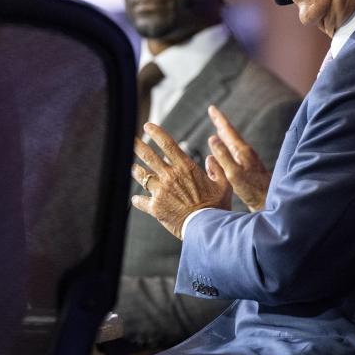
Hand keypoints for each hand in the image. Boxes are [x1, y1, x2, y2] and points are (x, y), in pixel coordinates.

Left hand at [131, 123, 231, 238]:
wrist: (206, 228)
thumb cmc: (216, 207)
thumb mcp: (223, 185)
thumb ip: (217, 169)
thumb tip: (211, 158)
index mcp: (186, 168)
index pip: (168, 144)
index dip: (156, 133)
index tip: (148, 126)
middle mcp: (170, 176)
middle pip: (149, 156)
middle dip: (138, 145)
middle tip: (130, 139)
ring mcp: (161, 191)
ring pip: (142, 176)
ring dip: (136, 170)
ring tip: (132, 167)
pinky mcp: (155, 207)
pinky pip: (141, 201)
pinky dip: (138, 200)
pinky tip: (136, 199)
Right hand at [206, 105, 271, 211]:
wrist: (271, 203)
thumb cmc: (253, 191)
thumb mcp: (234, 174)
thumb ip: (223, 156)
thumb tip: (212, 138)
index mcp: (243, 152)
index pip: (228, 131)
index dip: (219, 119)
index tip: (212, 108)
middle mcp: (246, 153)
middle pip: (232, 134)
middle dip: (221, 124)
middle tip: (213, 113)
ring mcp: (249, 161)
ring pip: (234, 143)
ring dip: (225, 135)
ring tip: (218, 128)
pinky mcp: (250, 169)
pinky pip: (236, 152)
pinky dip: (229, 147)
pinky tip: (228, 151)